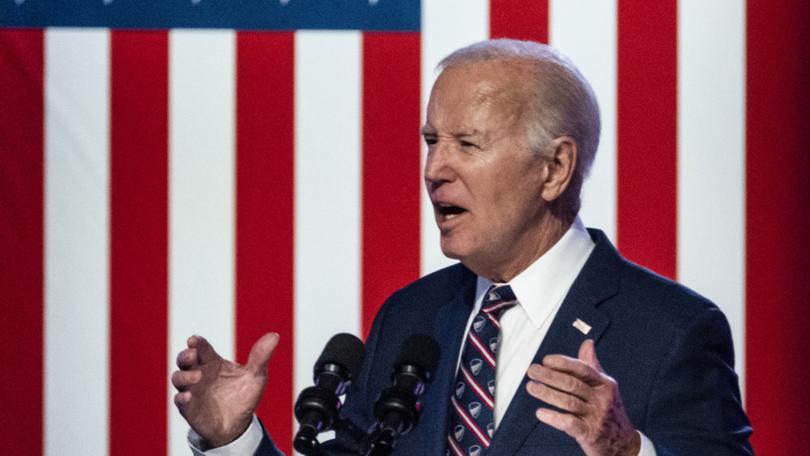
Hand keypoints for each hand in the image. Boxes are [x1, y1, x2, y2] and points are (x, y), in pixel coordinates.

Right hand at [172, 332, 279, 447]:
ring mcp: (192, 390)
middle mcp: (199, 373)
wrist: (239, 425)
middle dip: (185, 355)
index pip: (202, 348)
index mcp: (213, 362)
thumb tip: (275, 336)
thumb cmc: (244, 395)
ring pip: (178, 378)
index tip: (195, 340)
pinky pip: (179, 401)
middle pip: (184, 359)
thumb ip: (261, 357)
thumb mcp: (256, 376)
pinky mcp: (189, 408)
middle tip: (193, 355)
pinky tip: (188, 396)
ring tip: (197, 377)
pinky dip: (181, 398)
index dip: (197, 343)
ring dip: (184, 376)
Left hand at [526, 339, 639, 455]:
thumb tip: (587, 343)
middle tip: (532, 371)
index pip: (583, 369)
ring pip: (569, 402)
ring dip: (547, 393)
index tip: (546, 360)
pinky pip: (570, 423)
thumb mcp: (605, 387)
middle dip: (549, 376)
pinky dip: (554, 417)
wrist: (624, 443)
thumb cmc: (610, 411)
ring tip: (531, 387)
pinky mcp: (590, 434)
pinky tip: (540, 412)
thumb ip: (593, 366)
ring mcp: (596, 417)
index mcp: (605, 385)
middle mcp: (601, 399)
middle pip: (572, 384)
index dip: (563, 363)